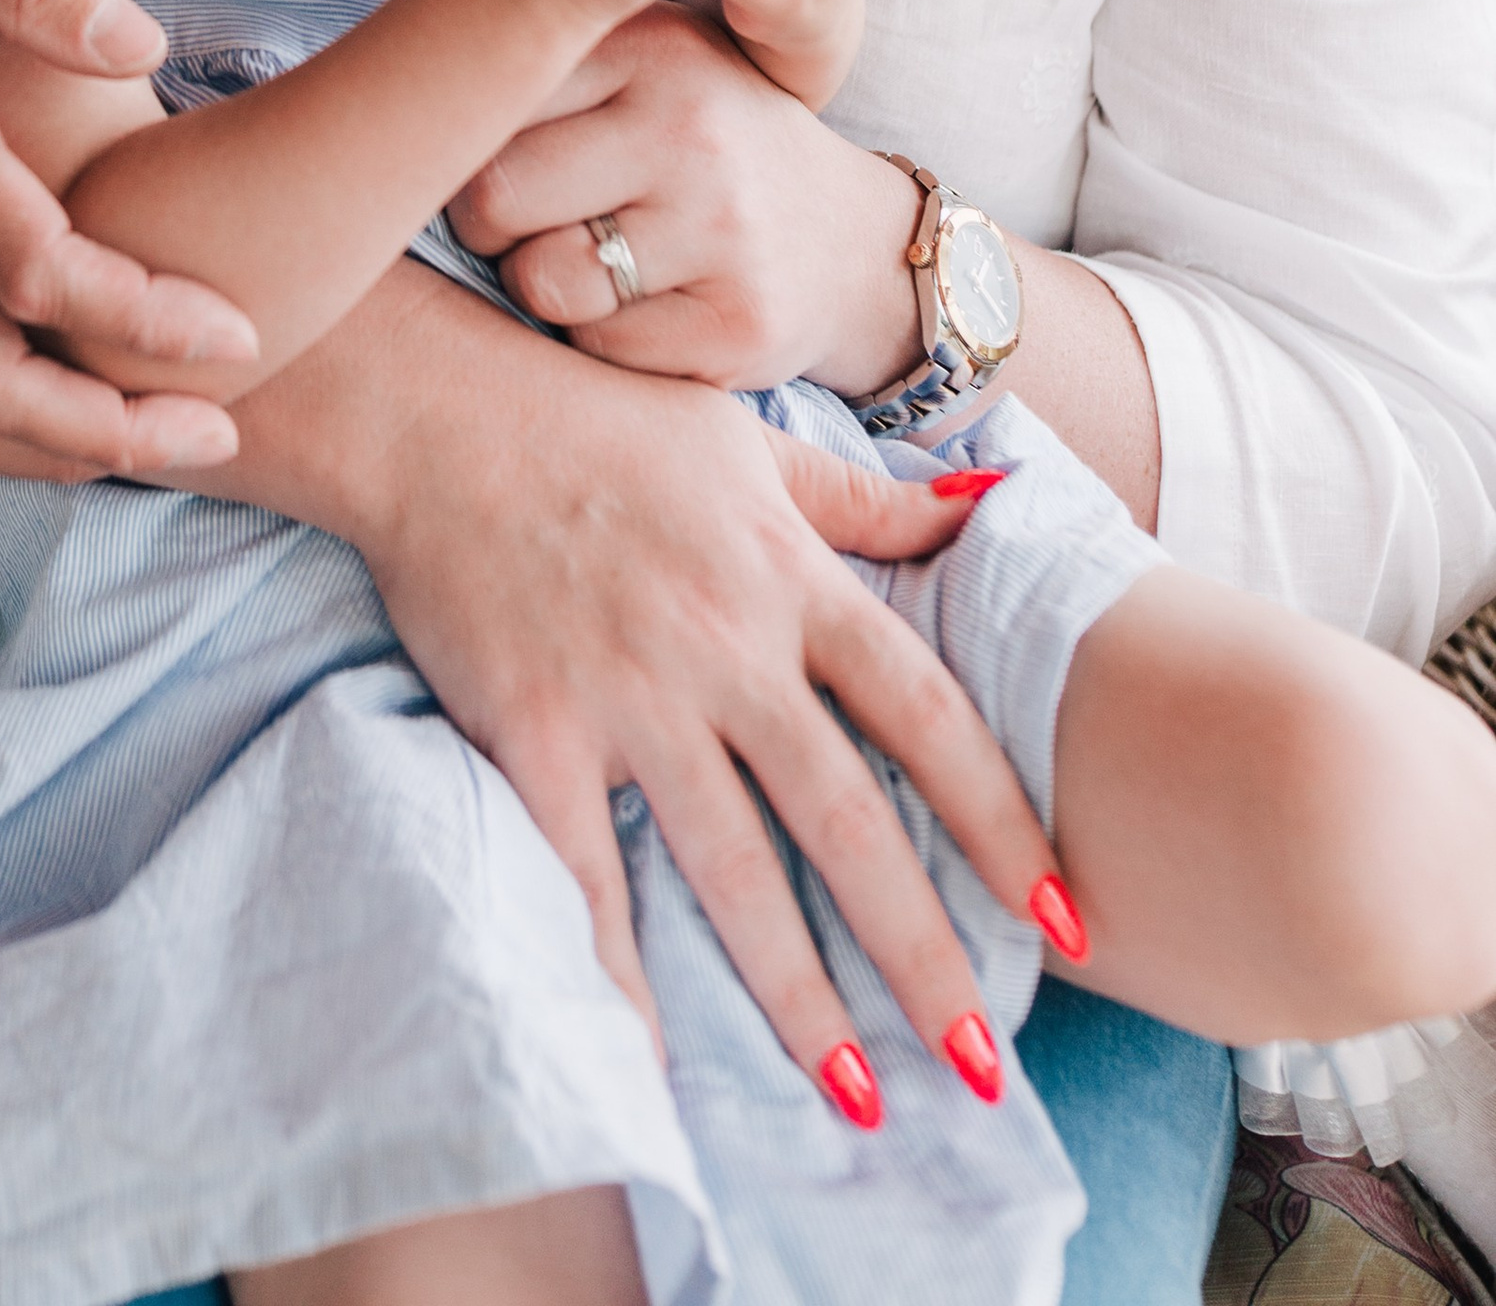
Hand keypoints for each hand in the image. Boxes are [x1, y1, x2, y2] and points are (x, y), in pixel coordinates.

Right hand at [343, 303, 1066, 1088]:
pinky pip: (588, 878)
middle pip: (847, 822)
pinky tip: (655, 1067)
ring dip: (799, 995)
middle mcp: (726, 646)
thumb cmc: (603, 420)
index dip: (1004, 825)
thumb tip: (991, 502)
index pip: (928, 718)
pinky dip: (621, 977)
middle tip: (980, 1066)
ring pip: (733, 870)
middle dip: (922, 954)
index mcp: (791, 577)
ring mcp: (628, 696)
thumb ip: (869, 498)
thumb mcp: (753, 443)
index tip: (1068, 922)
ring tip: (856, 1097)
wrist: (440, 412)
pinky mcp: (534, 734)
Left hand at [450, 2, 922, 397]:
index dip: (463, 142)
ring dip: (541, 287)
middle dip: (486, 224)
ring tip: (590, 261)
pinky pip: (599, 348)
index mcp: (652, 47)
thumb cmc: (707, 145)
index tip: (487, 154)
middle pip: (492, 195)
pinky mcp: (736, 326)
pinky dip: (603, 340)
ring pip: (539, 282)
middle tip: (525, 223)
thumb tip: (391, 89)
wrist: (851, 240)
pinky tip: (647, 308)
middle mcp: (690, 129)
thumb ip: (543, 60)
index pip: (486, 100)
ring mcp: (721, 230)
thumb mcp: (645, 65)